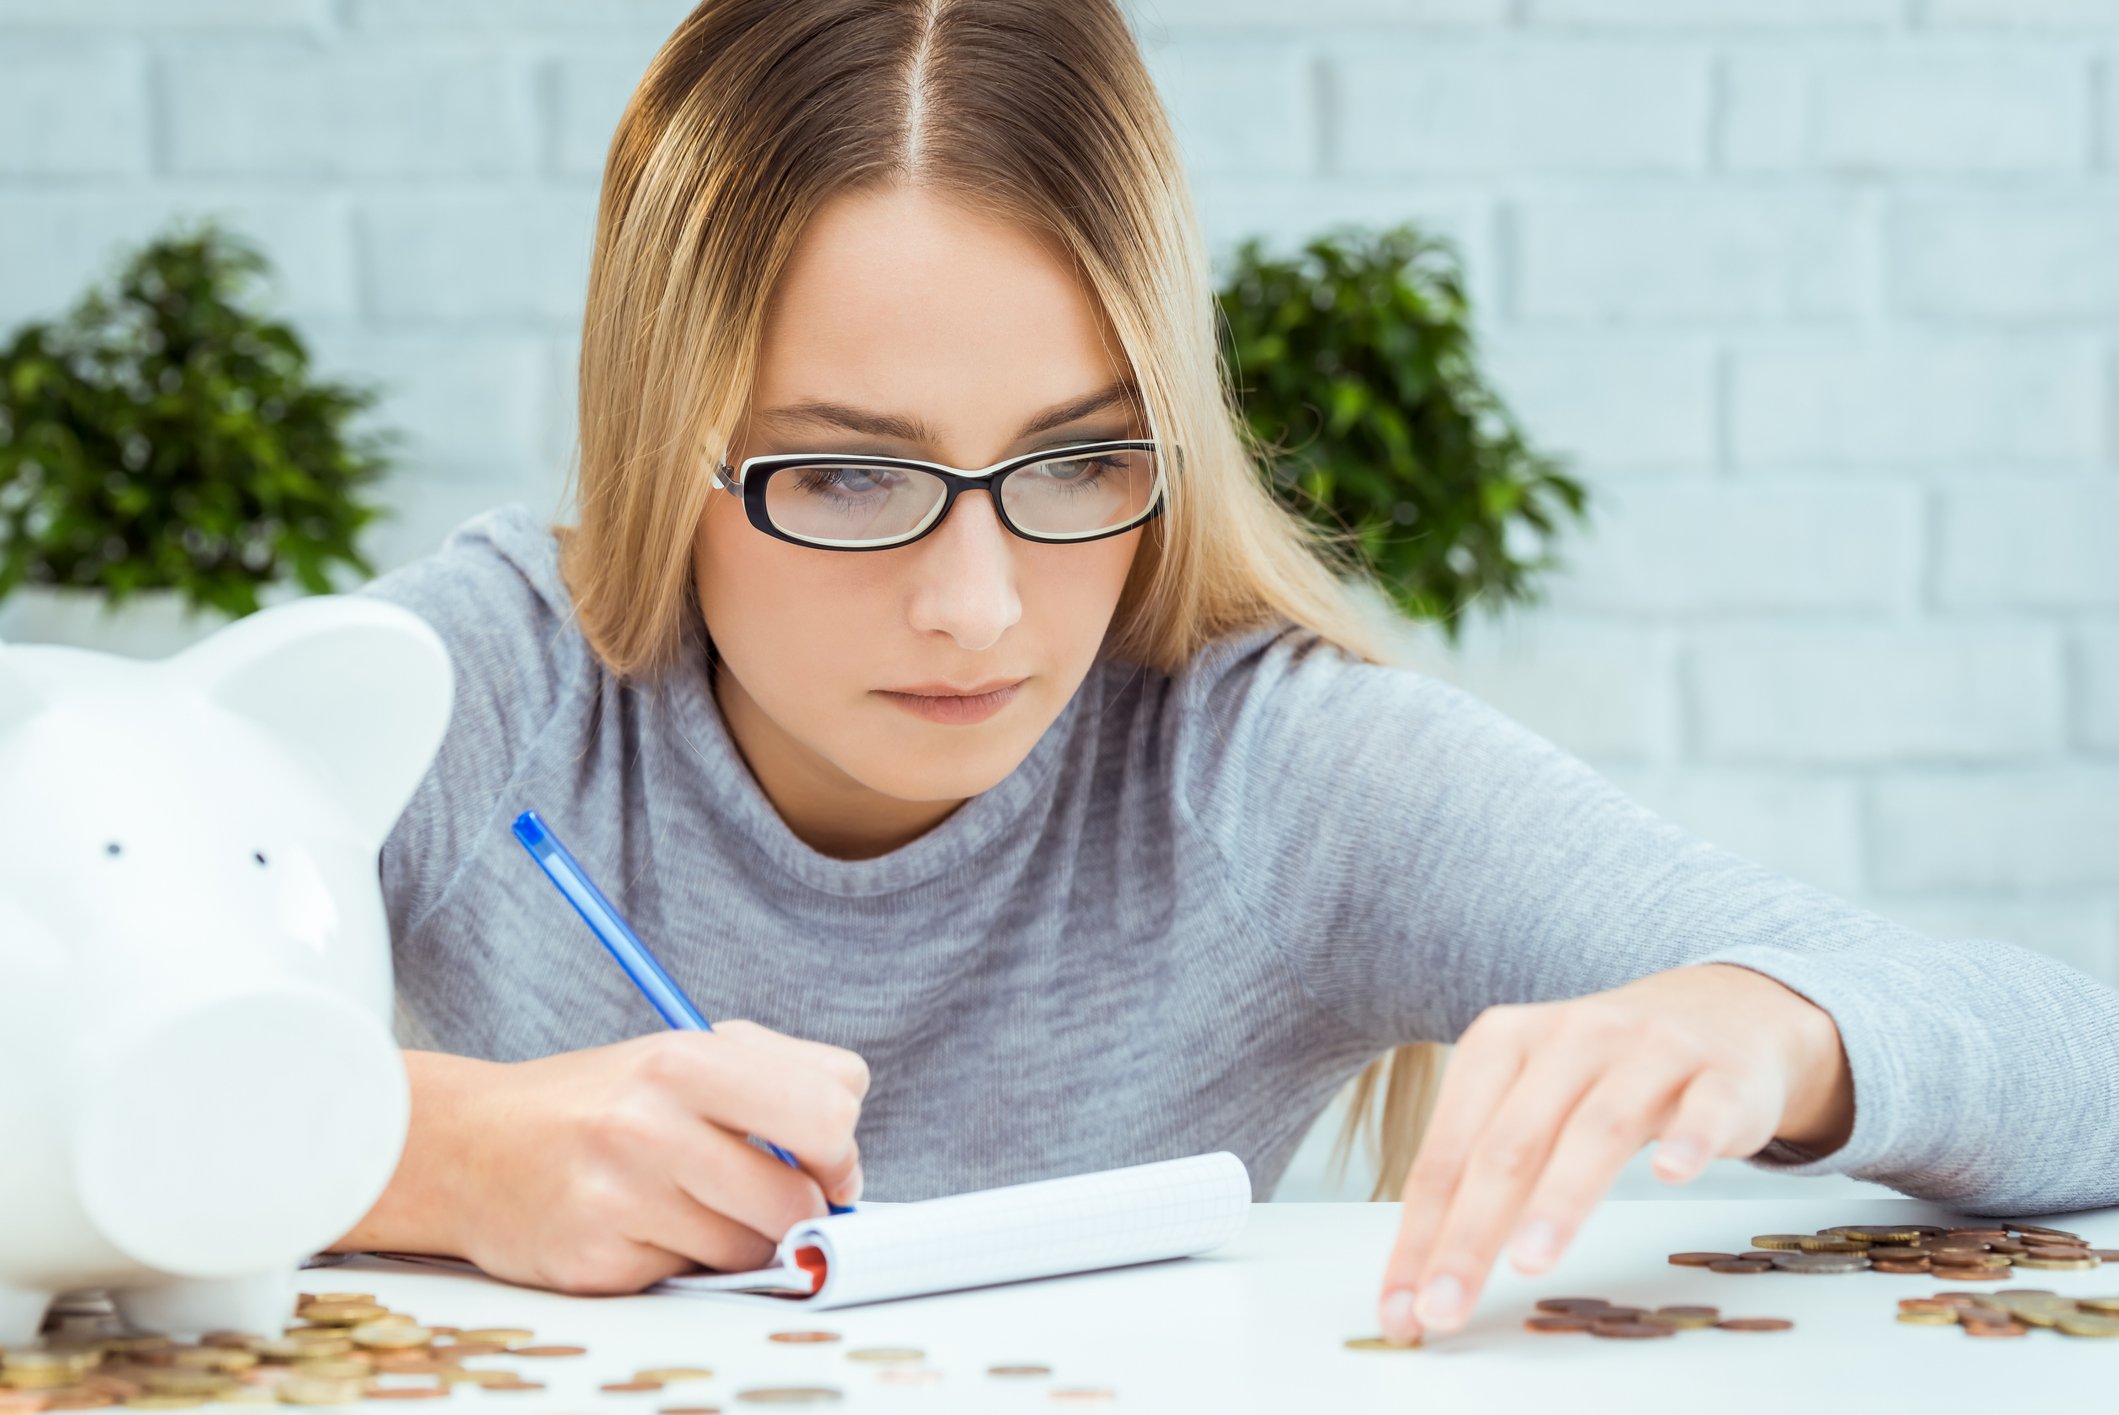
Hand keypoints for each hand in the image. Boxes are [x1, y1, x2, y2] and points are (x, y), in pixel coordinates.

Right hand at [450, 1021, 868, 1294]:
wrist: (467, 1146)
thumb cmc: (596, 1102)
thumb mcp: (681, 1056)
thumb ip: (778, 1080)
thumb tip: (848, 1153)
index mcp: (685, 1060)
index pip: (830, 1106)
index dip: (839, 1143)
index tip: (821, 1155)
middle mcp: (653, 1123)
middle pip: (802, 1193)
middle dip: (807, 1204)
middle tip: (780, 1197)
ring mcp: (623, 1197)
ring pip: (753, 1247)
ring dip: (742, 1237)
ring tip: (692, 1203)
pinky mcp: (599, 1262)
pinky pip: (693, 1277)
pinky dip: (684, 1260)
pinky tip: (643, 1228)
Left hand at [1375, 962, 1850, 1342]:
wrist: (1718, 1012)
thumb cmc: (1600, 1073)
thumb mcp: (1532, 1100)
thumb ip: (1487, 1173)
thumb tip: (1430, 1270)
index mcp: (1503, 1042)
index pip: (1450, 1149)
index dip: (1421, 1232)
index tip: (1404, 1307)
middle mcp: (1570, 1038)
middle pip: (1511, 1145)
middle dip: (1471, 1233)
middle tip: (1447, 1305)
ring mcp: (1648, 1052)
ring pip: (1598, 1128)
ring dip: (1561, 1198)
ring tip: (1530, 1262)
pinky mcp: (1721, 1076)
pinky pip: (1704, 1108)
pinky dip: (1688, 1139)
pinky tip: (1670, 1175)